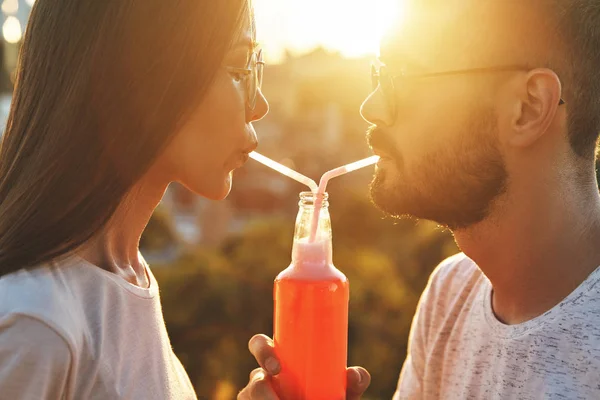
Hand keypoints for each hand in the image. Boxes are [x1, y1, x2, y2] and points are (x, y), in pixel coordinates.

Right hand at [238, 334, 370, 399]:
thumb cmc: (325, 399)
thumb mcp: (339, 393)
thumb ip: (351, 384)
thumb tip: (355, 373)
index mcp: (276, 361)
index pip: (259, 344)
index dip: (261, 350)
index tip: (276, 367)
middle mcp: (260, 380)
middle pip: (251, 377)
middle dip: (257, 388)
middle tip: (277, 399)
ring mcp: (253, 398)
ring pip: (248, 398)